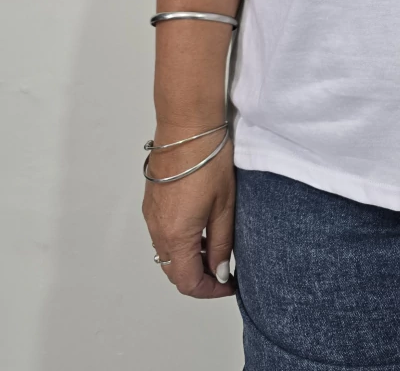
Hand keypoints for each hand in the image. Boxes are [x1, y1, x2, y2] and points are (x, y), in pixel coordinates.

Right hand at [141, 123, 235, 298]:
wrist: (187, 128)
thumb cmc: (209, 161)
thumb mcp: (224, 206)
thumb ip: (221, 243)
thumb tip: (219, 272)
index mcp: (176, 235)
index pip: (187, 281)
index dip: (209, 290)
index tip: (229, 285)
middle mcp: (158, 230)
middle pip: (174, 271)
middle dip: (199, 277)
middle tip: (224, 271)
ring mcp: (151, 216)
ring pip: (167, 254)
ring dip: (189, 259)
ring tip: (216, 248)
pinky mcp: (151, 203)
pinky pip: (163, 234)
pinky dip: (180, 242)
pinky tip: (201, 228)